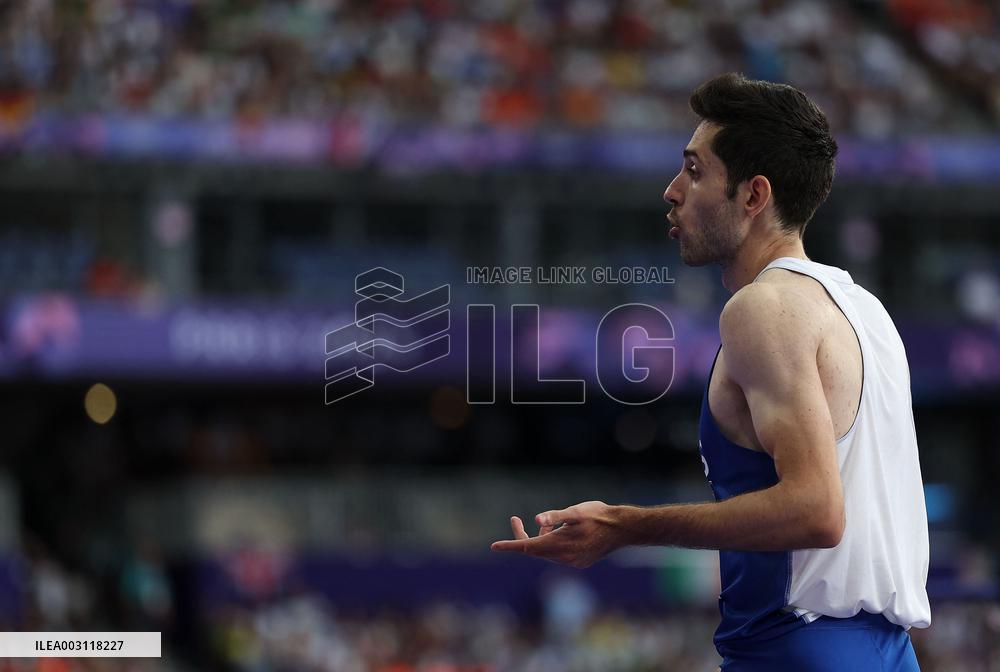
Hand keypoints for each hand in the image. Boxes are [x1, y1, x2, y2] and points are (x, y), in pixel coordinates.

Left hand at [490, 501, 621, 567]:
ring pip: (546, 552)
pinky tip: (562, 532)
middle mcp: (564, 557)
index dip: (510, 546)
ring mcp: (572, 562)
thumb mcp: (575, 512)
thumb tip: (537, 520)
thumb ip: (555, 516)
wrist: (623, 529)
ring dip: (541, 538)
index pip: (528, 547)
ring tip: (547, 523)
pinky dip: (553, 543)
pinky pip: (558, 554)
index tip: (494, 546)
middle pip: (535, 549)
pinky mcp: (579, 562)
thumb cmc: (598, 516)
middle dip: (523, 536)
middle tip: (514, 518)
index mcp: (559, 544)